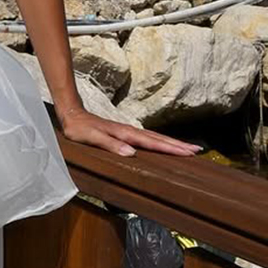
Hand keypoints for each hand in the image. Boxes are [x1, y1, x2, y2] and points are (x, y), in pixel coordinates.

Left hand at [57, 106, 201, 158]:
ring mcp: (128, 131)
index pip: (152, 143)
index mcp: (125, 134)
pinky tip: (162, 145)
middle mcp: (129, 131)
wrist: (71, 114)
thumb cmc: (79, 129)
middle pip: (158, 139)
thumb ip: (111, 145)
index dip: (170, 148)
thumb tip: (131, 153)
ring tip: (187, 148)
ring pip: (154, 137)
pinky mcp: (124, 132)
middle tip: (196, 151)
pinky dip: (159, 142)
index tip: (188, 152)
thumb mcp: (91, 138)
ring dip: (171, 143)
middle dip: (178, 145)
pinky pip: (147, 138)